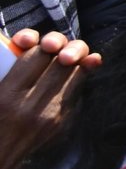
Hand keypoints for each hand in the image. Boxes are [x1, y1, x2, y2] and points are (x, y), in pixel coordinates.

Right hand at [0, 30, 100, 168]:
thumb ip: (8, 70)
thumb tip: (27, 45)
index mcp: (7, 96)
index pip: (35, 56)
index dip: (36, 43)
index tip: (30, 43)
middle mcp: (31, 106)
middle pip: (61, 61)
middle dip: (59, 47)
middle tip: (51, 46)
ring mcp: (50, 116)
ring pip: (75, 73)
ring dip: (71, 60)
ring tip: (63, 56)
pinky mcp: (60, 124)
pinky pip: (74, 91)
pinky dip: (74, 78)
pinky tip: (74, 69)